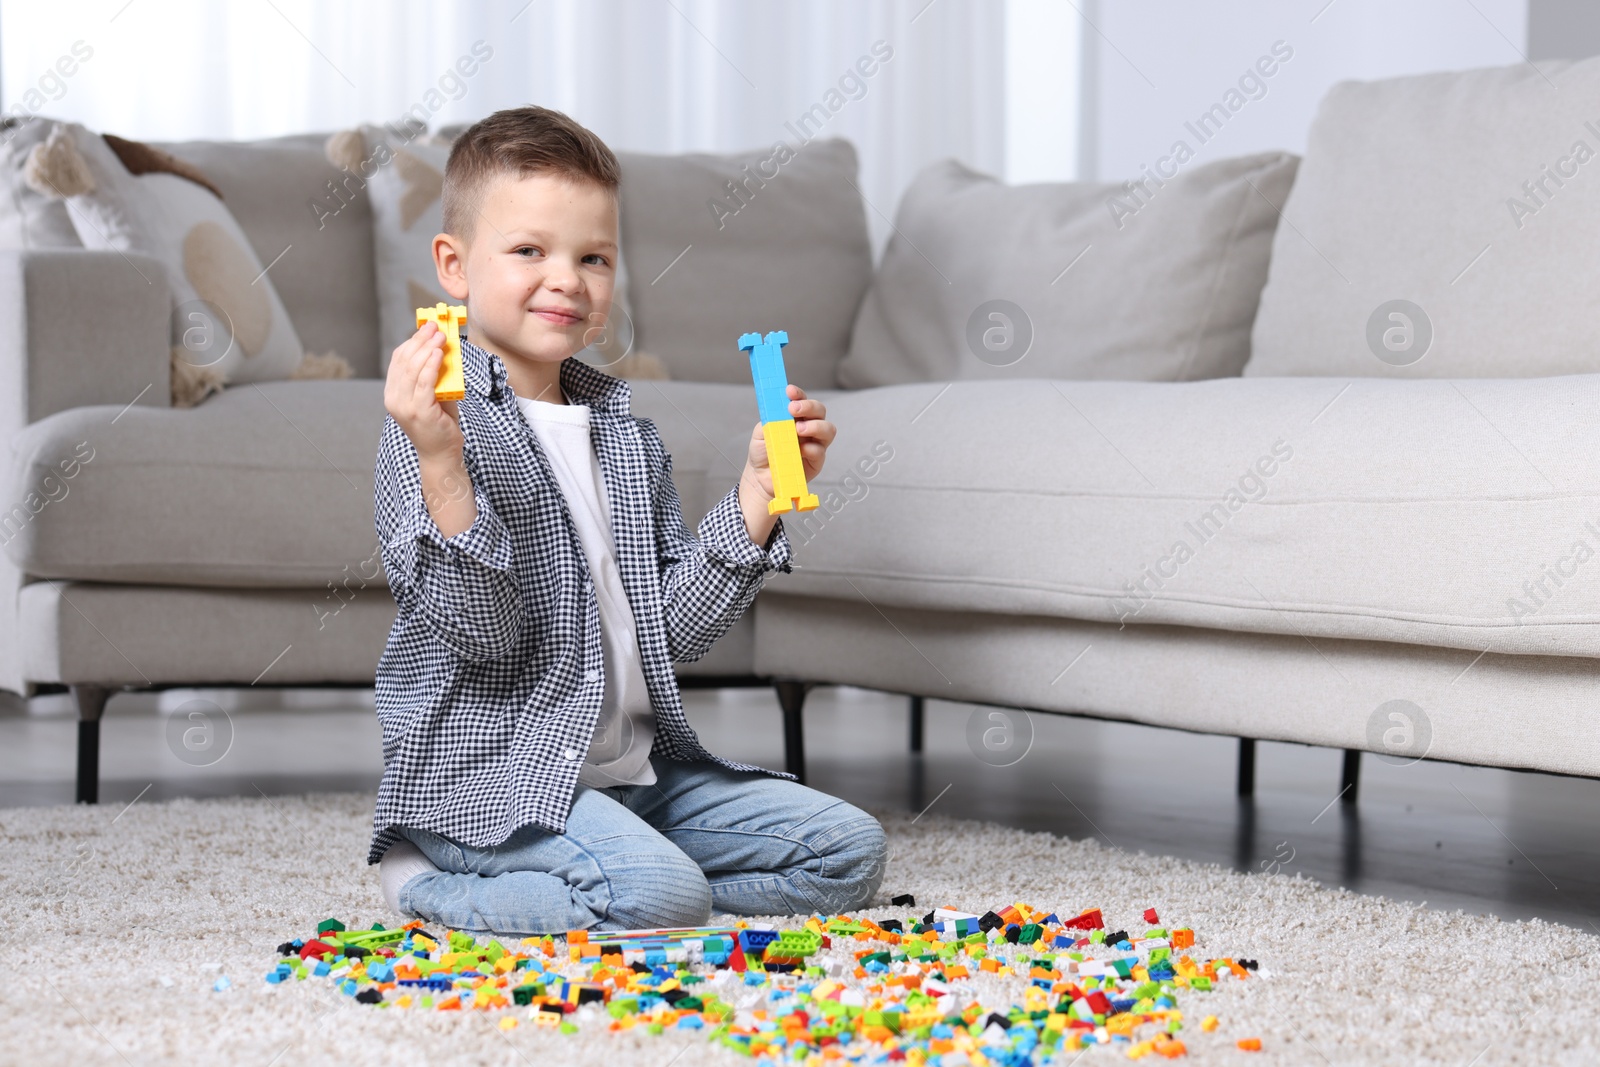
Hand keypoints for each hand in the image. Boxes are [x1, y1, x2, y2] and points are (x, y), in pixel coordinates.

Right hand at [384, 322, 461, 461]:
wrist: (441, 455)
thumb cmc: (440, 424)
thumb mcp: (434, 395)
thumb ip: (434, 376)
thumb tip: (443, 348)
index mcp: (393, 393)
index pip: (398, 360)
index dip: (412, 341)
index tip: (427, 328)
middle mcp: (394, 399)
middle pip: (404, 361)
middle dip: (420, 340)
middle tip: (435, 328)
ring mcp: (404, 406)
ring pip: (412, 369)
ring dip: (427, 349)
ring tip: (440, 337)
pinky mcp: (419, 412)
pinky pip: (424, 383)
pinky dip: (431, 365)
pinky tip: (439, 354)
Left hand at [738, 384, 834, 542]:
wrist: (759, 477)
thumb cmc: (762, 452)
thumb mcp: (761, 432)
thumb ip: (772, 419)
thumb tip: (782, 410)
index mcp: (795, 417)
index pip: (802, 400)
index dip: (798, 394)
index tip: (789, 391)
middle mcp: (808, 427)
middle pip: (819, 410)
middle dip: (808, 406)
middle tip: (793, 409)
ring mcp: (814, 443)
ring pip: (828, 429)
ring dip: (816, 426)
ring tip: (799, 430)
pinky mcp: (816, 461)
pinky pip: (821, 451)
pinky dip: (812, 448)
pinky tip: (800, 450)